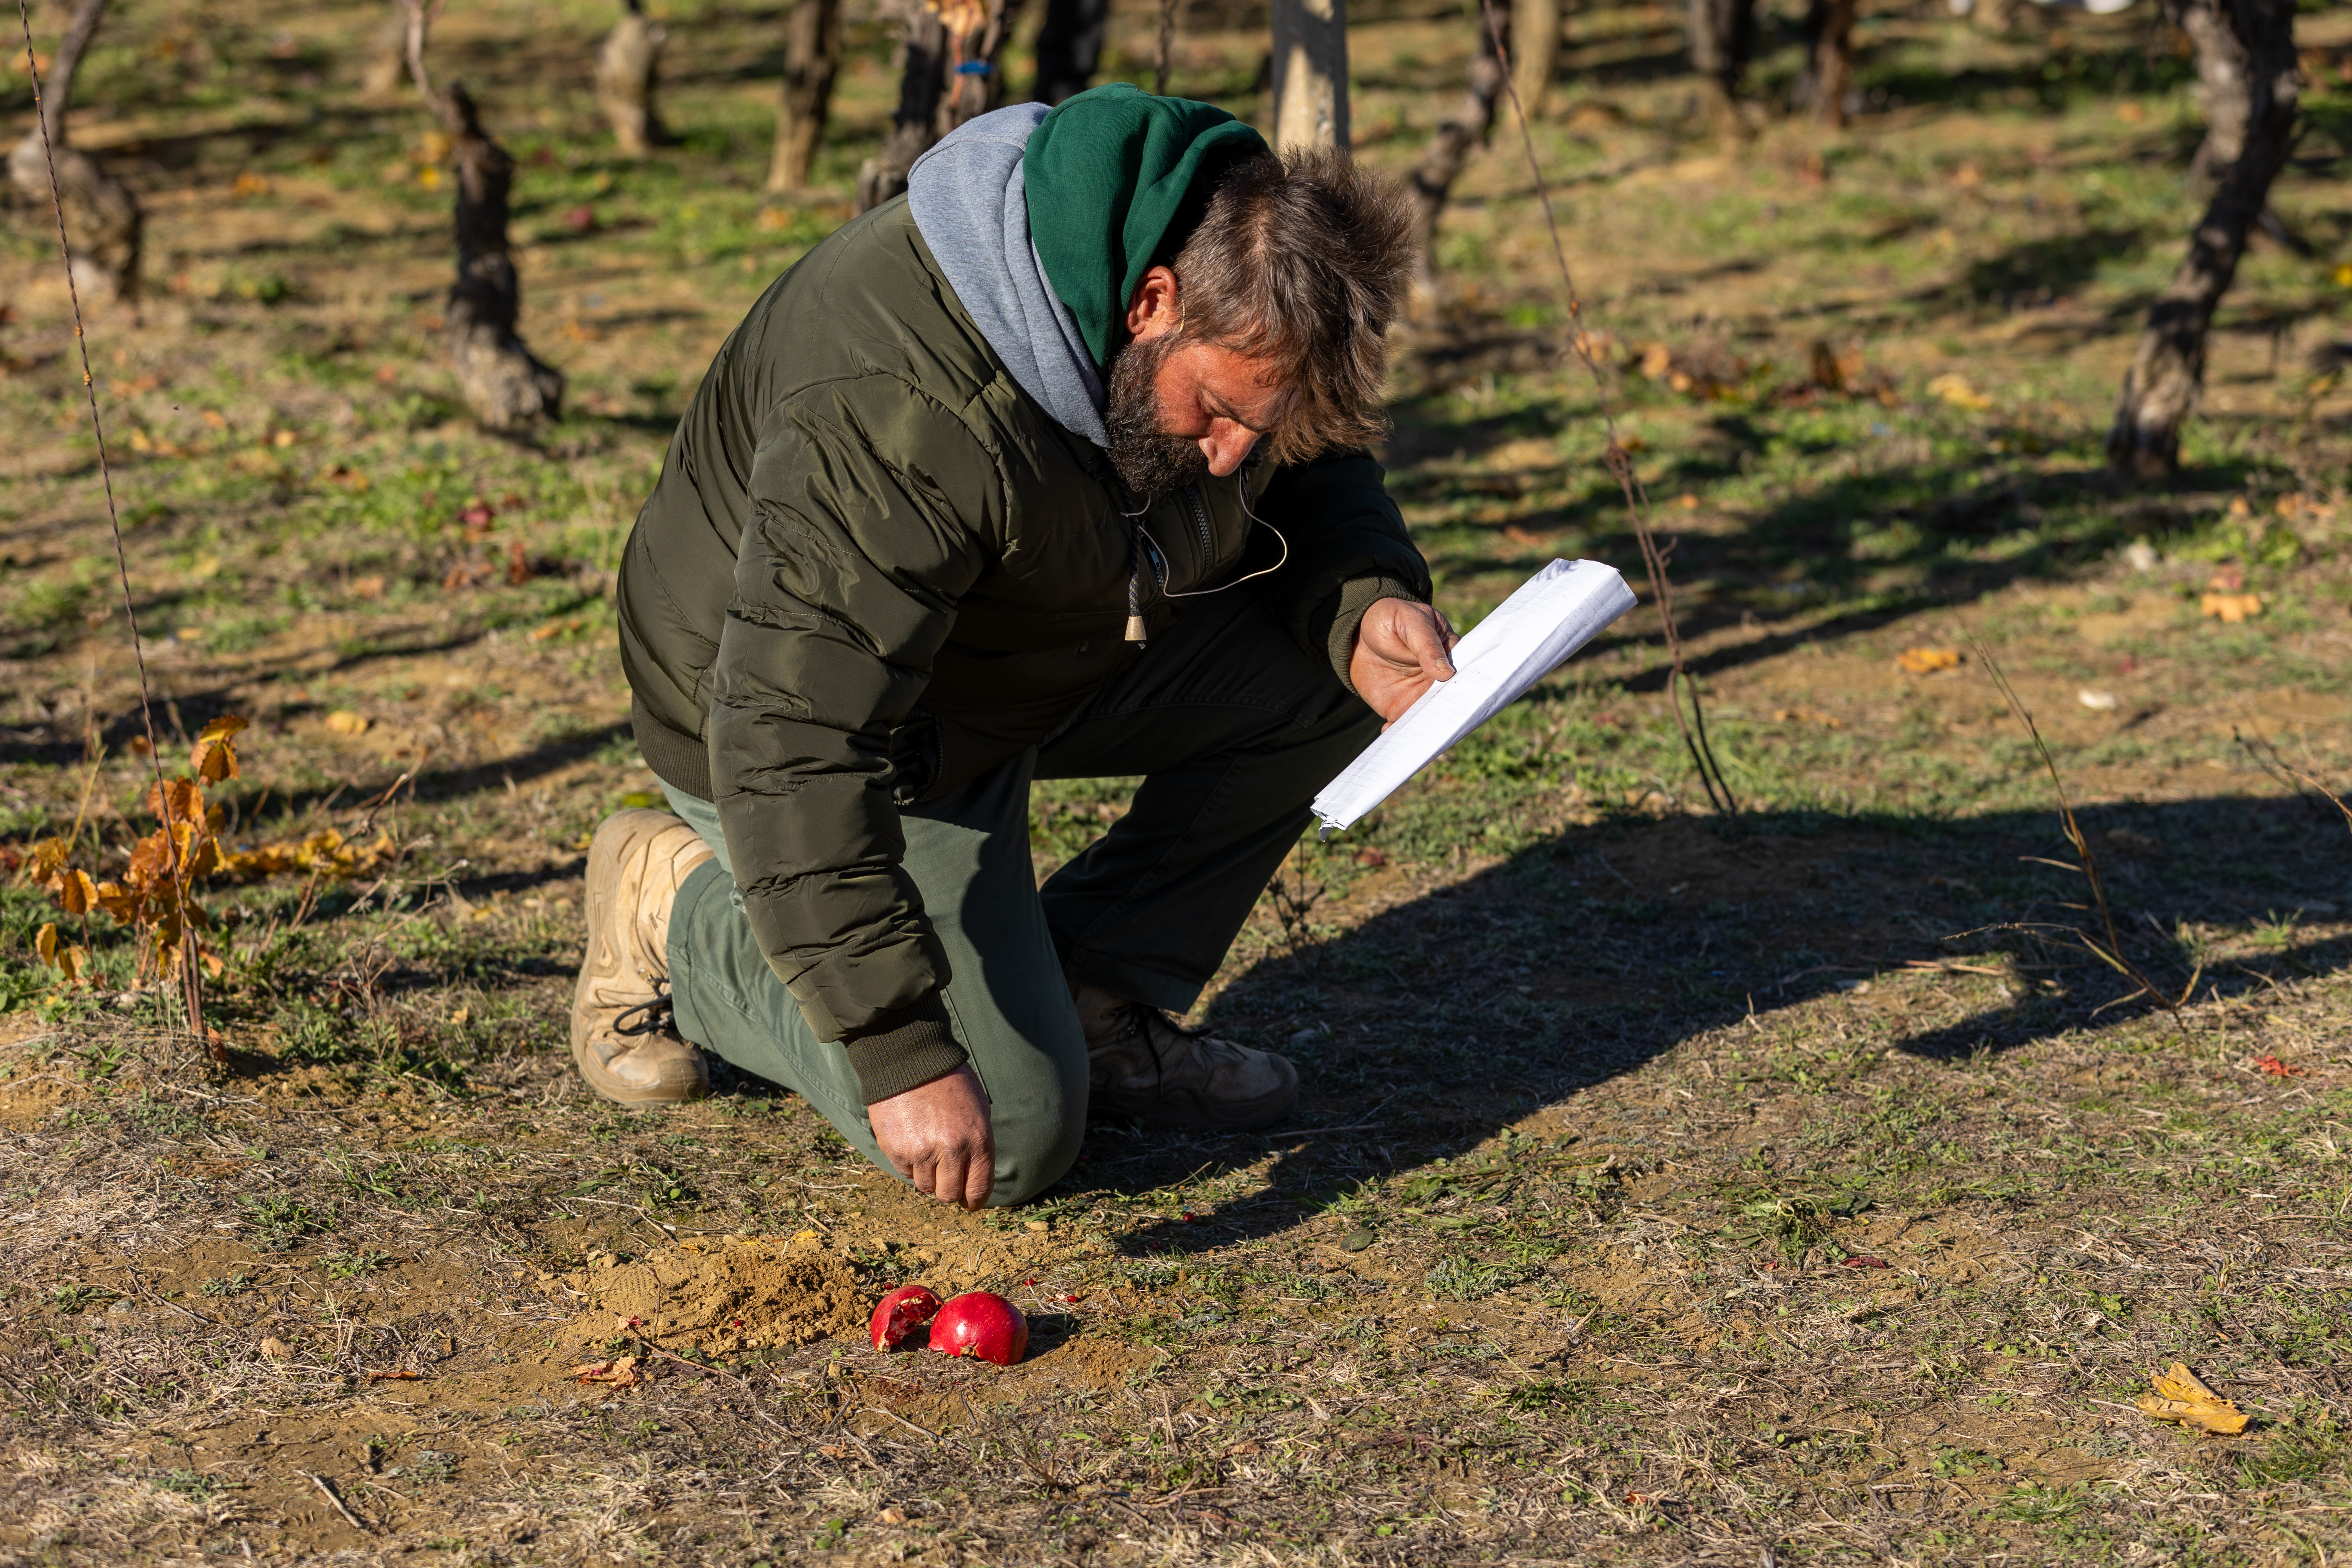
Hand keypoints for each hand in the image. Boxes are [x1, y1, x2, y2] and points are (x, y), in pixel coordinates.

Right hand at [868, 1065, 994, 1208]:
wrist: (910, 1060)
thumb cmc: (949, 1082)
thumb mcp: (977, 1110)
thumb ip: (977, 1145)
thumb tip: (972, 1177)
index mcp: (978, 1141)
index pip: (978, 1189)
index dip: (973, 1201)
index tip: (968, 1203)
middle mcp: (952, 1150)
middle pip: (949, 1195)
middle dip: (947, 1190)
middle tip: (943, 1177)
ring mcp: (922, 1152)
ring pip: (924, 1187)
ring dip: (926, 1175)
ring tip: (925, 1150)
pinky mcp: (896, 1149)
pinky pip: (904, 1172)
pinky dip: (908, 1163)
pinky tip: (910, 1140)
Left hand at [1349, 598, 1458, 725]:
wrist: (1359, 632)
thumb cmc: (1392, 618)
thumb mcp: (1411, 622)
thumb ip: (1427, 646)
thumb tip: (1447, 673)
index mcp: (1451, 655)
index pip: (1466, 674)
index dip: (1468, 689)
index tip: (1464, 701)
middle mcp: (1440, 680)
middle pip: (1451, 702)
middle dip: (1448, 715)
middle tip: (1441, 725)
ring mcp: (1421, 695)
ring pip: (1429, 717)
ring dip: (1425, 728)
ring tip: (1417, 734)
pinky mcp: (1400, 706)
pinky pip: (1403, 723)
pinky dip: (1398, 731)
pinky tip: (1389, 732)